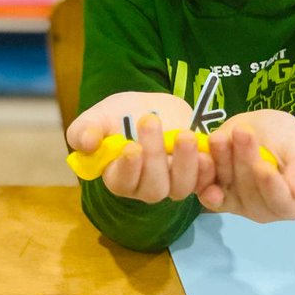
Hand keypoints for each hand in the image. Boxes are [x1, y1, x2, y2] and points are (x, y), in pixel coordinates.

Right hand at [66, 92, 214, 202]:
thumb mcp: (98, 117)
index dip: (128, 169)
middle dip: (155, 158)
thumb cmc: (121, 115)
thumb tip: (86, 144)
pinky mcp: (196, 175)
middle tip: (151, 122)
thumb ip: (85, 130)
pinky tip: (208, 153)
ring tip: (184, 135)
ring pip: (180, 187)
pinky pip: (205, 182)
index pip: (122, 183)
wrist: (153, 107)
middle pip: (153, 188)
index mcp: (119, 177)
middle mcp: (145, 187)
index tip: (131, 146)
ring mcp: (172, 183)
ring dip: (185, 164)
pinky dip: (209, 171)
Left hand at [199, 109, 294, 221]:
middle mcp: (261, 210)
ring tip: (219, 137)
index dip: (271, 186)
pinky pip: (204, 188)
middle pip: (249, 191)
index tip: (264, 167)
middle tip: (242, 132)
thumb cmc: (291, 143)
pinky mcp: (213, 192)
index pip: (280, 201)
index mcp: (291, 204)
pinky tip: (200, 157)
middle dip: (244, 161)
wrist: (265, 133)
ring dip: (220, 162)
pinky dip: (201, 174)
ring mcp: (235, 202)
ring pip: (225, 186)